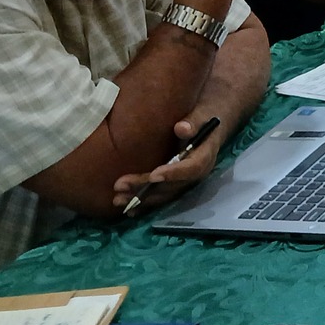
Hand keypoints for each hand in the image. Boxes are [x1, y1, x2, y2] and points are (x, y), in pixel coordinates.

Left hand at [110, 115, 224, 214]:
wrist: (206, 126)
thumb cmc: (202, 117)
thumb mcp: (201, 115)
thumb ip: (194, 122)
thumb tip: (182, 128)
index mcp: (205, 156)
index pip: (192, 168)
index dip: (173, 173)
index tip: (153, 176)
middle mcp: (195, 174)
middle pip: (172, 186)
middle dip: (146, 188)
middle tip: (121, 186)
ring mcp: (185, 181)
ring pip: (164, 195)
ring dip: (141, 199)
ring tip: (118, 199)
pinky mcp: (175, 184)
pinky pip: (160, 196)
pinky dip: (145, 203)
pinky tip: (128, 209)